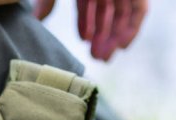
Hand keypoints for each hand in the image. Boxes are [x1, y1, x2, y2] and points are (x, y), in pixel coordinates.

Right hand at [33, 0, 147, 61]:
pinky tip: (121, 46)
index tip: (85, 43)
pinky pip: (139, 10)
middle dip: (102, 35)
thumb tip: (36, 20)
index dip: (87, 24)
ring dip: (114, 37)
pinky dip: (132, 29)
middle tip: (97, 58)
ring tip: (105, 56)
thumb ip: (47, 2)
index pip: (87, 4)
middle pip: (106, 11)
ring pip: (122, 14)